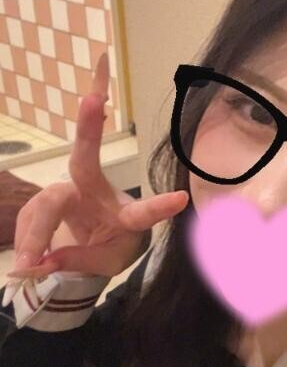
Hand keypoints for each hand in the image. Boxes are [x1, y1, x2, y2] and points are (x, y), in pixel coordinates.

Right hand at [7, 52, 188, 279]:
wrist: (94, 241)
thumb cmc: (111, 247)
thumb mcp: (105, 263)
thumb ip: (78, 261)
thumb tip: (43, 261)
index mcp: (126, 215)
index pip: (143, 212)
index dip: (160, 207)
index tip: (181, 198)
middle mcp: (99, 193)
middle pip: (87, 162)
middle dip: (88, 129)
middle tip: (93, 99)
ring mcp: (72, 190)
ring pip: (46, 205)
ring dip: (33, 237)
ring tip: (25, 267)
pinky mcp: (48, 196)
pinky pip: (29, 218)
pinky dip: (25, 242)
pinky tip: (25, 260)